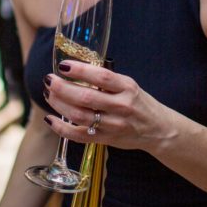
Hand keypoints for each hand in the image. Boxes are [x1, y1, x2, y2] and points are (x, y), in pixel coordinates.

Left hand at [42, 59, 168, 152]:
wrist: (157, 129)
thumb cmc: (138, 103)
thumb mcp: (128, 85)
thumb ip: (105, 80)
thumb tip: (74, 69)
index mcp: (127, 87)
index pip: (101, 77)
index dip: (80, 70)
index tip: (63, 66)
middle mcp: (121, 106)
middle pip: (86, 98)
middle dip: (62, 88)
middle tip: (49, 80)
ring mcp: (113, 125)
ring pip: (80, 116)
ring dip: (59, 105)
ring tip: (49, 95)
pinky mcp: (107, 140)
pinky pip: (79, 136)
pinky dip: (62, 128)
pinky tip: (50, 119)